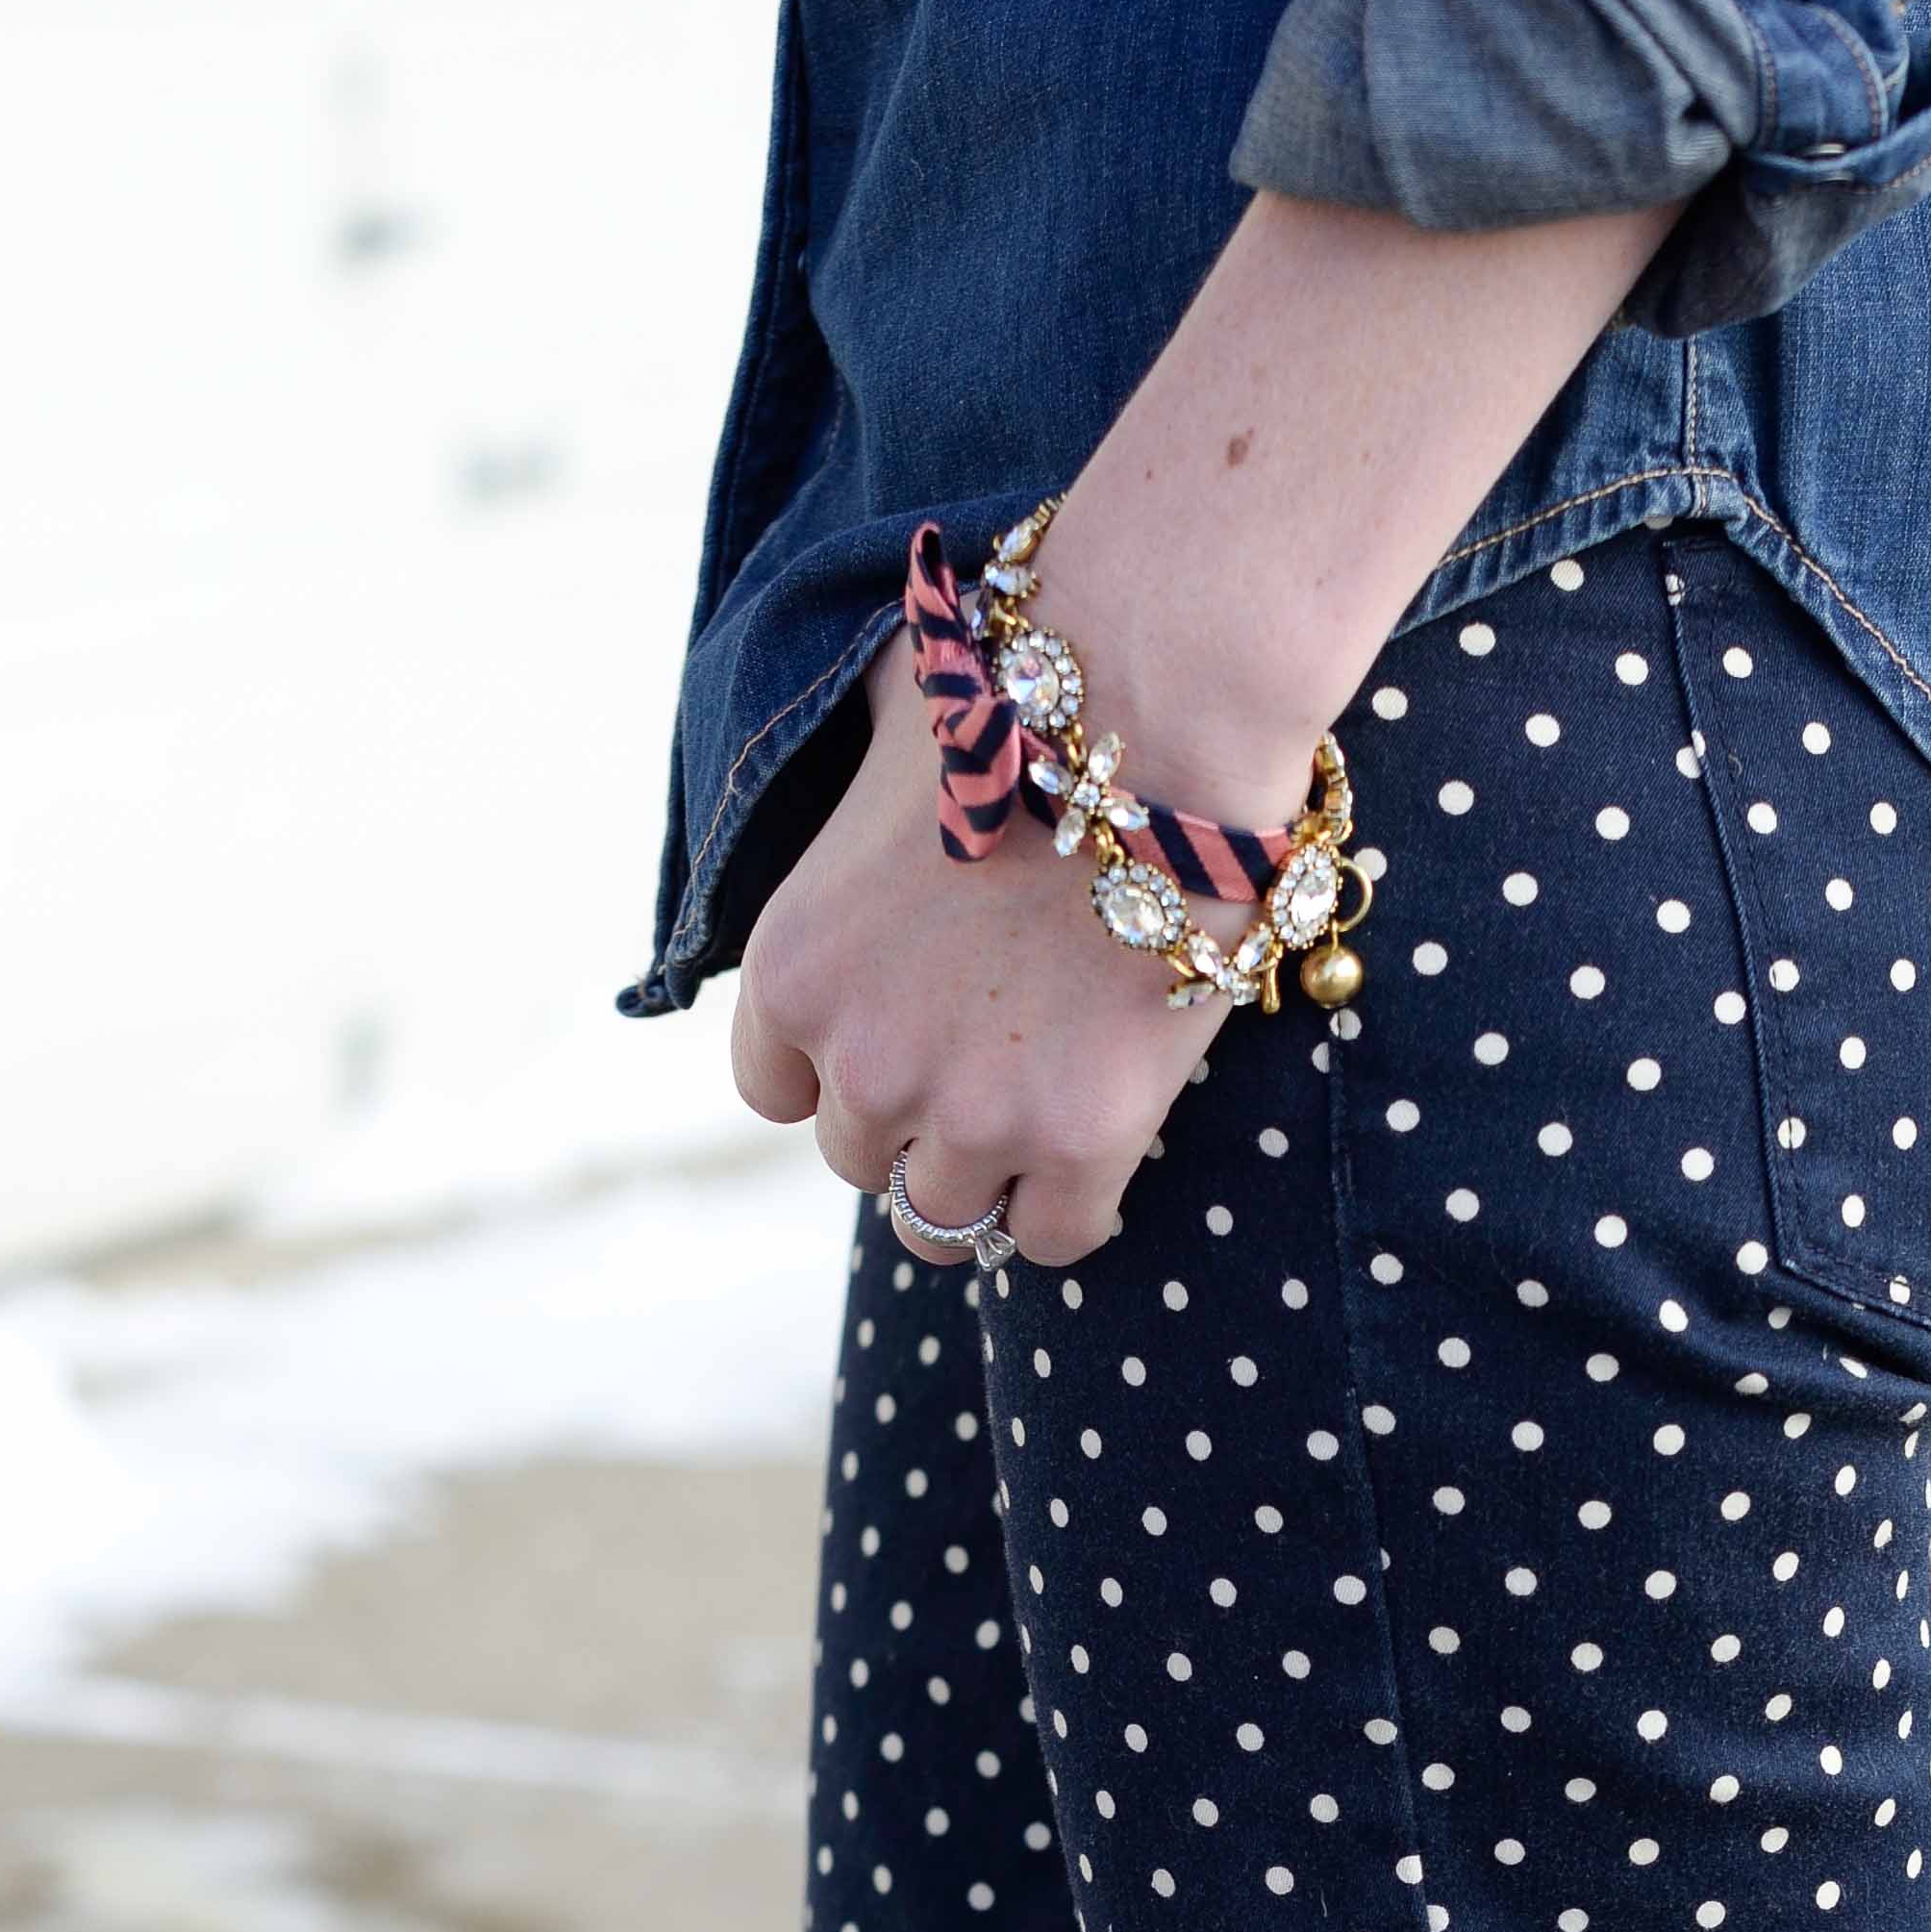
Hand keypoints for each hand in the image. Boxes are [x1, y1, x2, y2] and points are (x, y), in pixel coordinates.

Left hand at [722, 187, 1680, 1269]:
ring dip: (983, 1174)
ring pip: (942, 1217)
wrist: (1159, 706)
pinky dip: (1068, 1208)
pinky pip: (1051, 1237)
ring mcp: (971, 1110)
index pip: (771, 1090)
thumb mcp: (878, 758)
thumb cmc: (1022, 694)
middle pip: (858, 1158)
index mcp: (792, 970)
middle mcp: (863, 1059)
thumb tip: (859, 821)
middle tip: (985, 1060)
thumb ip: (844, 827)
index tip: (891, 1039)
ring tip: (1038, 1112)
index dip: (833, 1069)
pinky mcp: (1081, 1142)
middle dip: (912, 1118)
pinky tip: (1095, 1151)